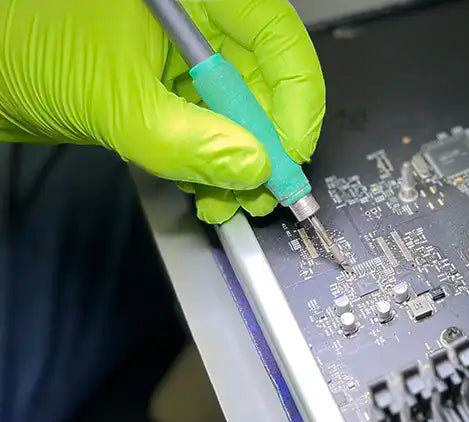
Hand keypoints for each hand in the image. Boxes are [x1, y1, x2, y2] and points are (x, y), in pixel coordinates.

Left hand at [0, 0, 325, 222]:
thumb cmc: (29, 46)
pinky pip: (209, 133)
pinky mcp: (170, 95)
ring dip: (240, 167)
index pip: (276, 39)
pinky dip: (213, 168)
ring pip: (239, 116)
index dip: (294, 99)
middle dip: (266, 145)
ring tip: (230, 204)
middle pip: (264, 83)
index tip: (290, 154)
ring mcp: (185, 62)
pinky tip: (208, 194)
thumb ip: (185, 139)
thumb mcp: (113, 97)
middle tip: (264, 192)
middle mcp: (201, 26)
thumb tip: (253, 168)